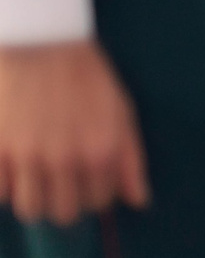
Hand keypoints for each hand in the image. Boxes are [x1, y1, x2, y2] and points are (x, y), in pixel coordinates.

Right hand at [0, 42, 147, 225]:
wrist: (42, 43)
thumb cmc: (88, 77)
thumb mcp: (122, 112)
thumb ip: (131, 160)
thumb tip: (139, 201)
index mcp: (101, 151)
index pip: (98, 203)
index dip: (92, 194)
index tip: (85, 180)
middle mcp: (65, 159)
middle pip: (62, 214)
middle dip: (64, 202)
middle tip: (60, 183)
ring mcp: (27, 155)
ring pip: (29, 209)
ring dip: (35, 199)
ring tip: (37, 179)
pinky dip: (6, 188)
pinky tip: (14, 169)